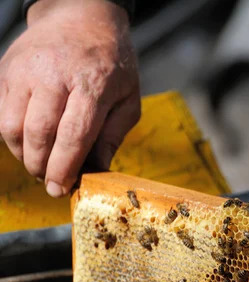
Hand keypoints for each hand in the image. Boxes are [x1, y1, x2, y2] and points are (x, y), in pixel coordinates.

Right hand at [0, 0, 140, 196]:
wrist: (81, 17)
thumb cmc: (112, 63)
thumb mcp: (128, 98)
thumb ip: (113, 136)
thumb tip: (98, 171)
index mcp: (93, 84)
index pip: (73, 135)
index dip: (64, 167)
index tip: (60, 189)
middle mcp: (55, 76)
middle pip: (39, 134)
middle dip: (41, 167)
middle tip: (50, 181)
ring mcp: (26, 72)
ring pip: (13, 127)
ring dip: (25, 156)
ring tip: (40, 165)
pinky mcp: (7, 70)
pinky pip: (3, 114)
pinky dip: (14, 137)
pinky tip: (31, 143)